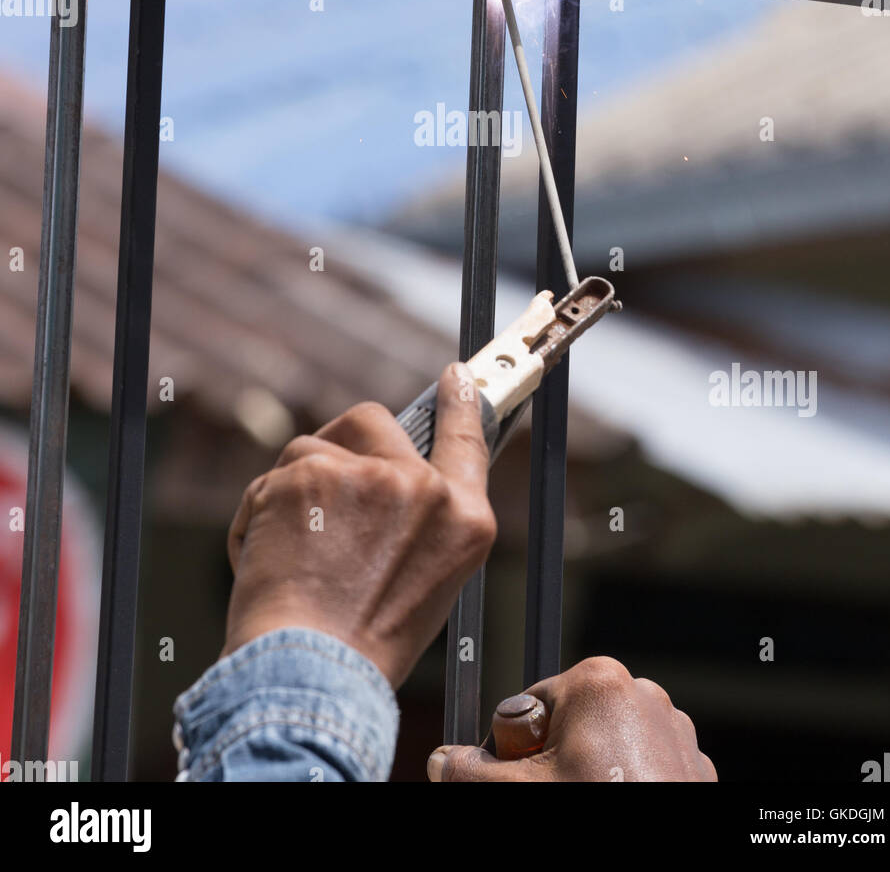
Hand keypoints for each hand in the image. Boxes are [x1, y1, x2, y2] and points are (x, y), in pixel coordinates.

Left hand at [222, 363, 495, 687]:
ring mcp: (368, 476)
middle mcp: (425, 489)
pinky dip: (257, 516)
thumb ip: (416, 521)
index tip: (455, 377)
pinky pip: (272, 478)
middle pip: (373, 423)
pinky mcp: (310, 473)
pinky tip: (263, 562)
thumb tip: (384, 473)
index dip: (459, 403)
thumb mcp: (423, 583)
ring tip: (290, 559)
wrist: (309, 677)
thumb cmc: (359, 648)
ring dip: (292, 493)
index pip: (468, 440)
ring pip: (312, 450)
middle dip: (339, 446)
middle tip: (314, 493)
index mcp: (465, 521)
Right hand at [427, 656, 716, 780]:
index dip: (518, 749)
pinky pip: (643, 766)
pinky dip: (627, 786)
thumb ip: (472, 772)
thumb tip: (441, 762)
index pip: (529, 705)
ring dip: (591, 774)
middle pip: (569, 724)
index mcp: (597, 682)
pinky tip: (619, 804)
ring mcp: (673, 729)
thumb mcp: (521, 793)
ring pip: (606, 747)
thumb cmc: (596, 807)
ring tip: (591, 802)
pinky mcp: (692, 763)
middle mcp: (640, 692)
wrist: (667, 861)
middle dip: (555, 761)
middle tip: (559, 793)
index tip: (525, 777)